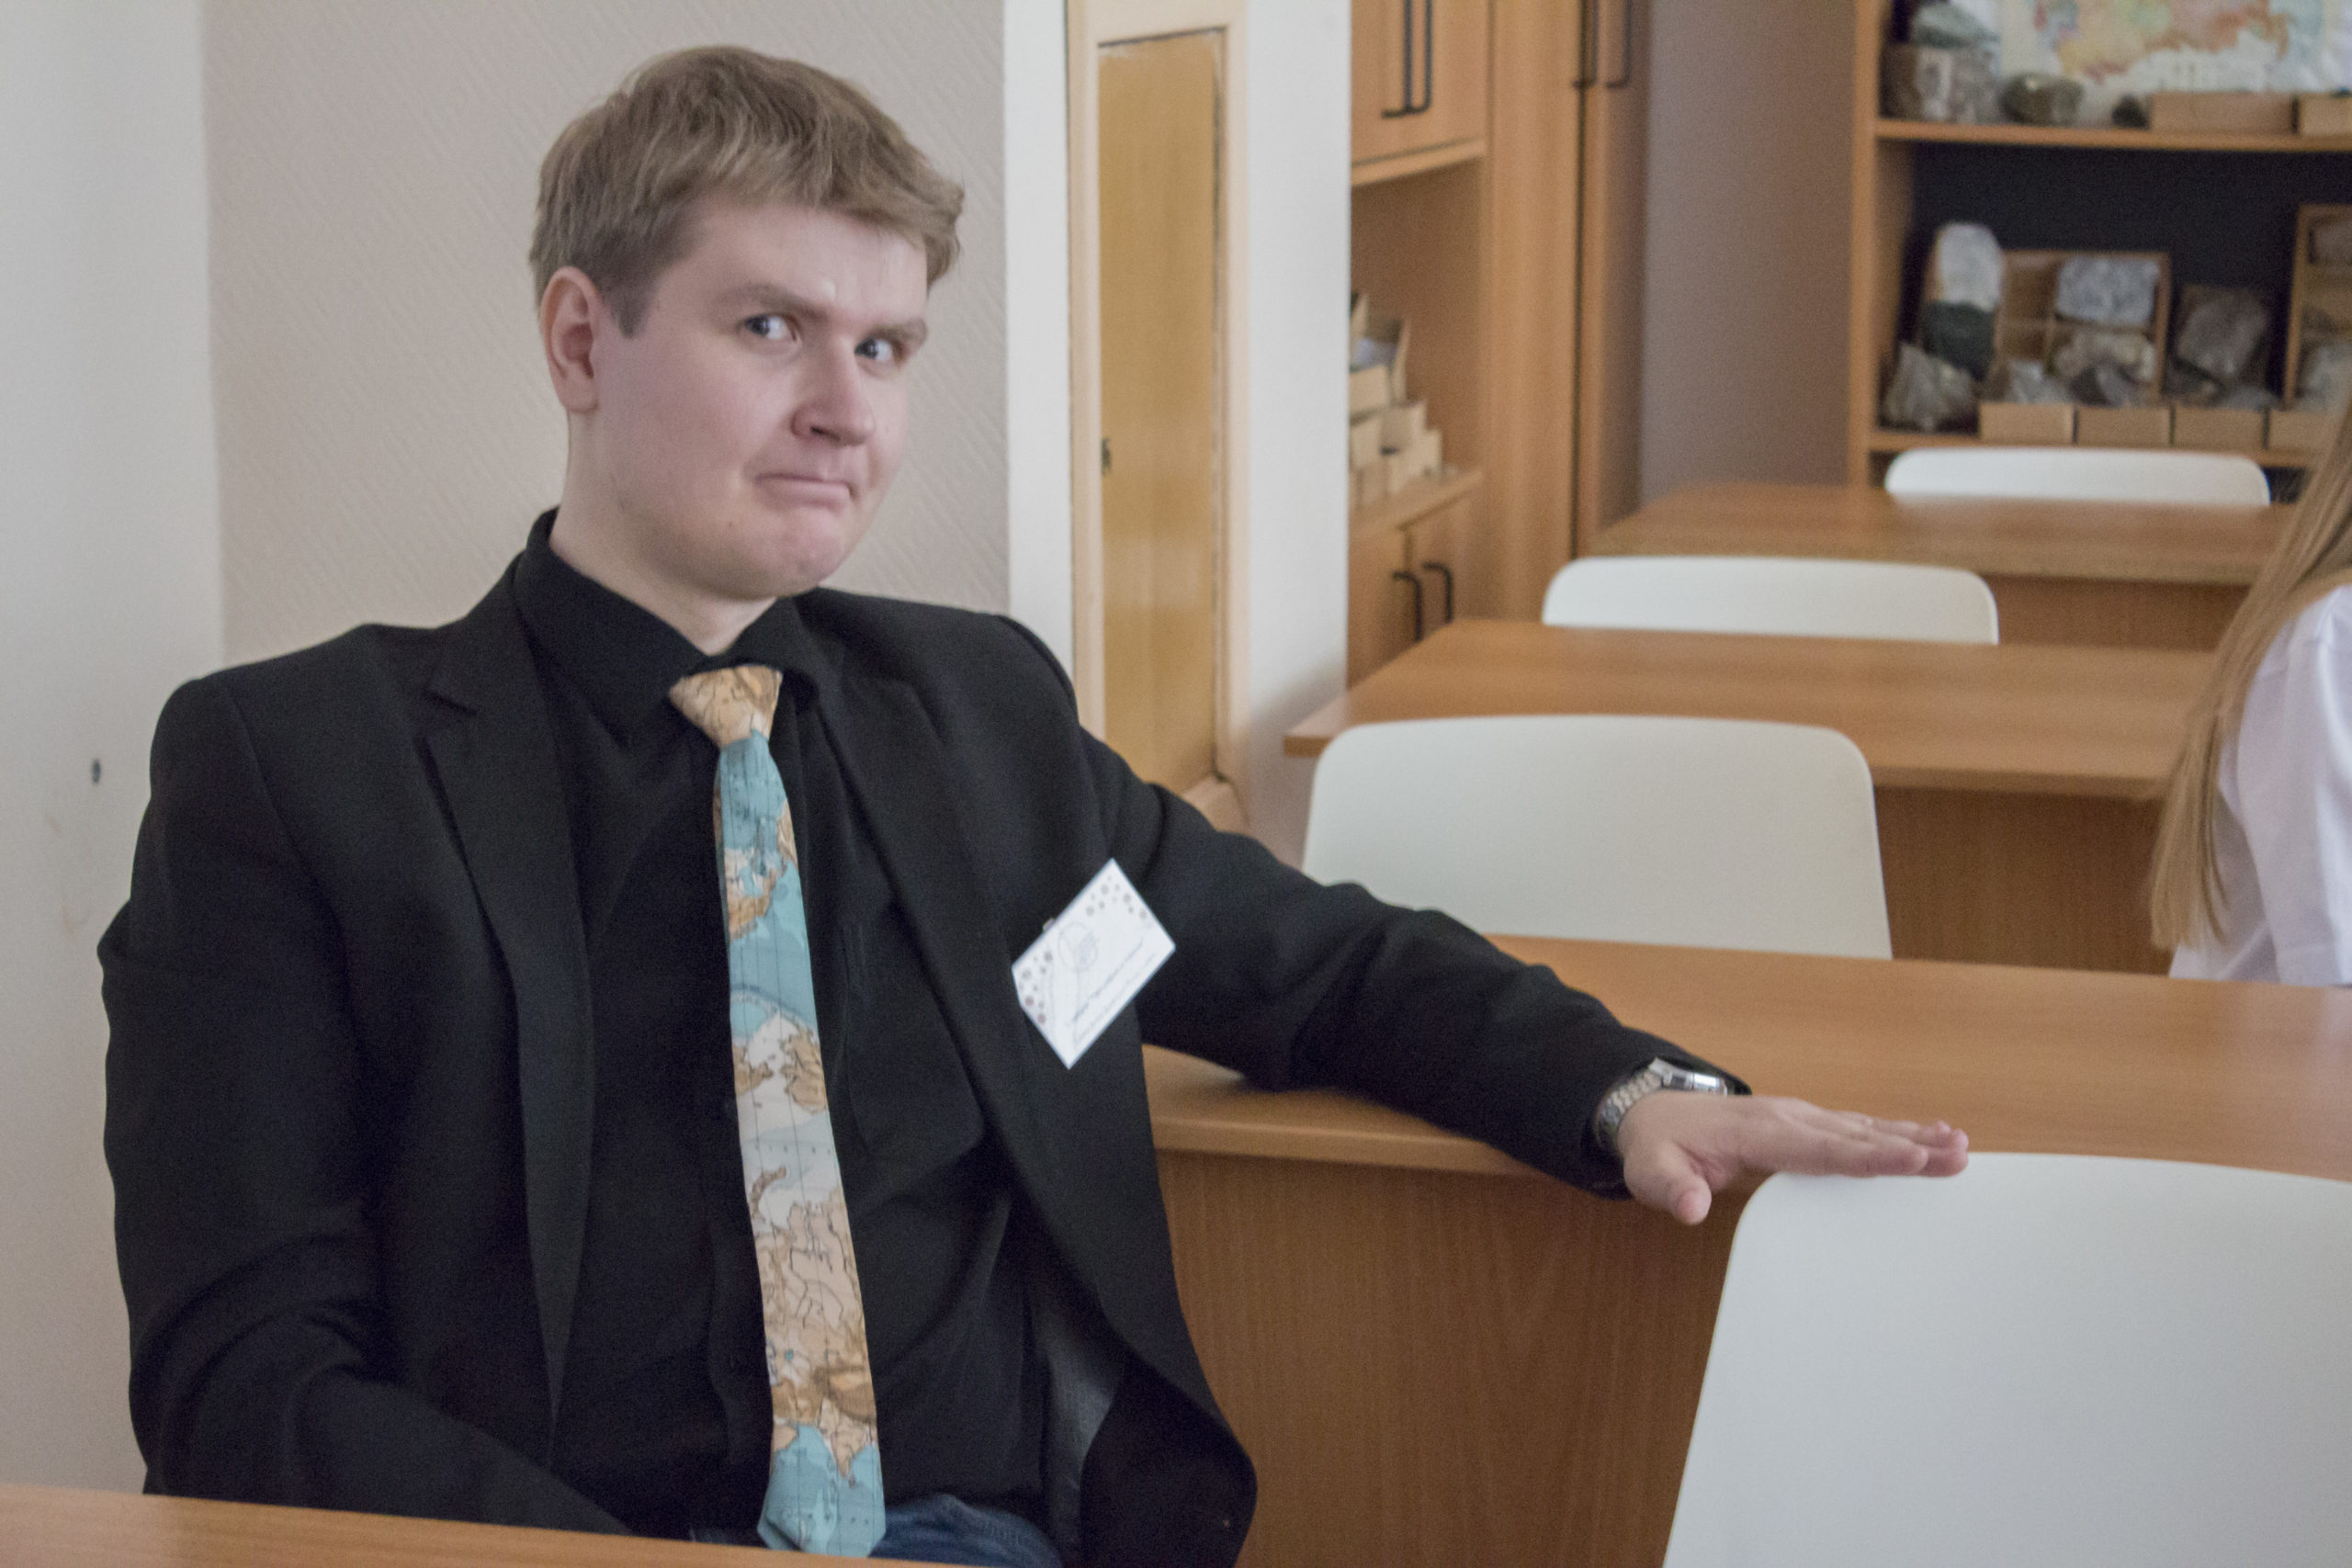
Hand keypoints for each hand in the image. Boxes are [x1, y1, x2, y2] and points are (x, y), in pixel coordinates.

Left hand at [1616, 1091, 1968, 1224]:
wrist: (1653, 1113)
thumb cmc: (1658, 1147)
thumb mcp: (1651, 1171)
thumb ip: (1672, 1189)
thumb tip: (1691, 1209)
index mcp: (1758, 1132)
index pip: (1820, 1149)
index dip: (1867, 1155)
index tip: (1911, 1158)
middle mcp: (1788, 1119)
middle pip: (1855, 1136)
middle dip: (1908, 1146)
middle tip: (1959, 1155)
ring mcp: (1800, 1118)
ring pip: (1863, 1128)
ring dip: (1912, 1136)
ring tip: (1961, 1146)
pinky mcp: (1806, 1124)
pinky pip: (1856, 1128)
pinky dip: (1895, 1133)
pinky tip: (1931, 1138)